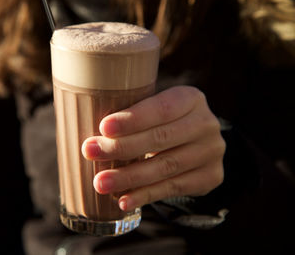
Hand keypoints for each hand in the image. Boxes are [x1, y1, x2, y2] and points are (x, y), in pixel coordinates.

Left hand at [81, 86, 225, 211]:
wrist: (198, 144)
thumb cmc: (163, 123)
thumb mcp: (155, 109)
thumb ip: (131, 113)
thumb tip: (88, 126)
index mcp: (191, 99)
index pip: (161, 108)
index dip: (132, 119)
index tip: (103, 128)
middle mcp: (206, 124)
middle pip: (160, 138)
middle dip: (121, 147)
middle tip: (90, 152)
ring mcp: (211, 152)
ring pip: (165, 167)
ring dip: (129, 177)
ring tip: (100, 183)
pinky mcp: (210, 177)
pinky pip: (173, 188)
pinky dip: (145, 195)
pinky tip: (124, 200)